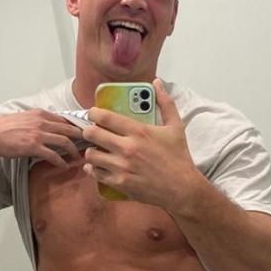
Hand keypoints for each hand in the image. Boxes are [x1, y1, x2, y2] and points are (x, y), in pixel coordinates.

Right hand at [0, 109, 82, 170]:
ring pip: (65, 141)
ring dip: (73, 151)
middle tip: (89, 145)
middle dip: (82, 138)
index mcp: (41, 113)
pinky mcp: (33, 146)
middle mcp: (42, 121)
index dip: (77, 127)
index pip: (65, 119)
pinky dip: (61, 161)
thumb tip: (52, 125)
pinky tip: (64, 165)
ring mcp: (38, 134)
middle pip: (69, 129)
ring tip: (77, 157)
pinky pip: (53, 155)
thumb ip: (40, 120)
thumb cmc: (5, 127)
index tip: (84, 134)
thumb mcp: (26, 117)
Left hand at [82, 78, 201, 209]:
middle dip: (88, 131)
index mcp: (139, 131)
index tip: (93, 113)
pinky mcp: (120, 183)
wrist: (182, 188)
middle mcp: (127, 148)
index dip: (93, 113)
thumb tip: (157, 83)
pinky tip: (97, 167)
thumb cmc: (179, 157)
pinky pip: (96, 174)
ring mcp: (122, 167)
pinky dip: (93, 170)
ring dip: (91, 151)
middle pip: (92, 134)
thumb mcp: (176, 126)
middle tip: (92, 132)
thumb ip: (165, 102)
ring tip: (96, 150)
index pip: (105, 117)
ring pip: (91, 155)